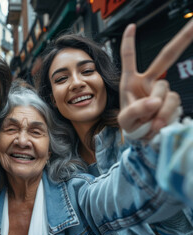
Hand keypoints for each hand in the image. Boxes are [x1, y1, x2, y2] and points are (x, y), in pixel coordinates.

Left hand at [118, 19, 192, 138]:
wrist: (142, 136)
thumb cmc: (130, 124)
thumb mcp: (125, 119)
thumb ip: (135, 111)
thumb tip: (154, 101)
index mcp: (131, 81)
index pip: (129, 58)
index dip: (129, 42)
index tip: (131, 26)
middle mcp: (149, 81)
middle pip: (166, 57)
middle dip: (182, 39)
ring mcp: (162, 90)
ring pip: (168, 92)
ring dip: (161, 110)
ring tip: (151, 123)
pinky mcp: (171, 100)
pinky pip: (173, 104)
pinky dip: (166, 115)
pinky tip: (158, 124)